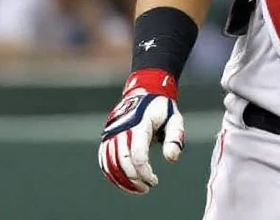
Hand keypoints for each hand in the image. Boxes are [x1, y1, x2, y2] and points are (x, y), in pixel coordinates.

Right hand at [99, 69, 184, 193]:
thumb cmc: (162, 108)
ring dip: (121, 180)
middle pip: (122, 162)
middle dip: (134, 179)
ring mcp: (112, 132)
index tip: (154, 181)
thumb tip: (171, 159)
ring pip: (110, 163)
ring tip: (137, 188)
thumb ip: (175, 138)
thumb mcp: (175, 119)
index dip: (144, 172)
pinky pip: (104, 158)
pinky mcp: (107, 136)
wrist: (145, 91)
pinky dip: (111, 172)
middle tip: (147, 187)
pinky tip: (122, 181)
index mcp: (140, 124)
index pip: (137, 155)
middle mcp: (122, 128)